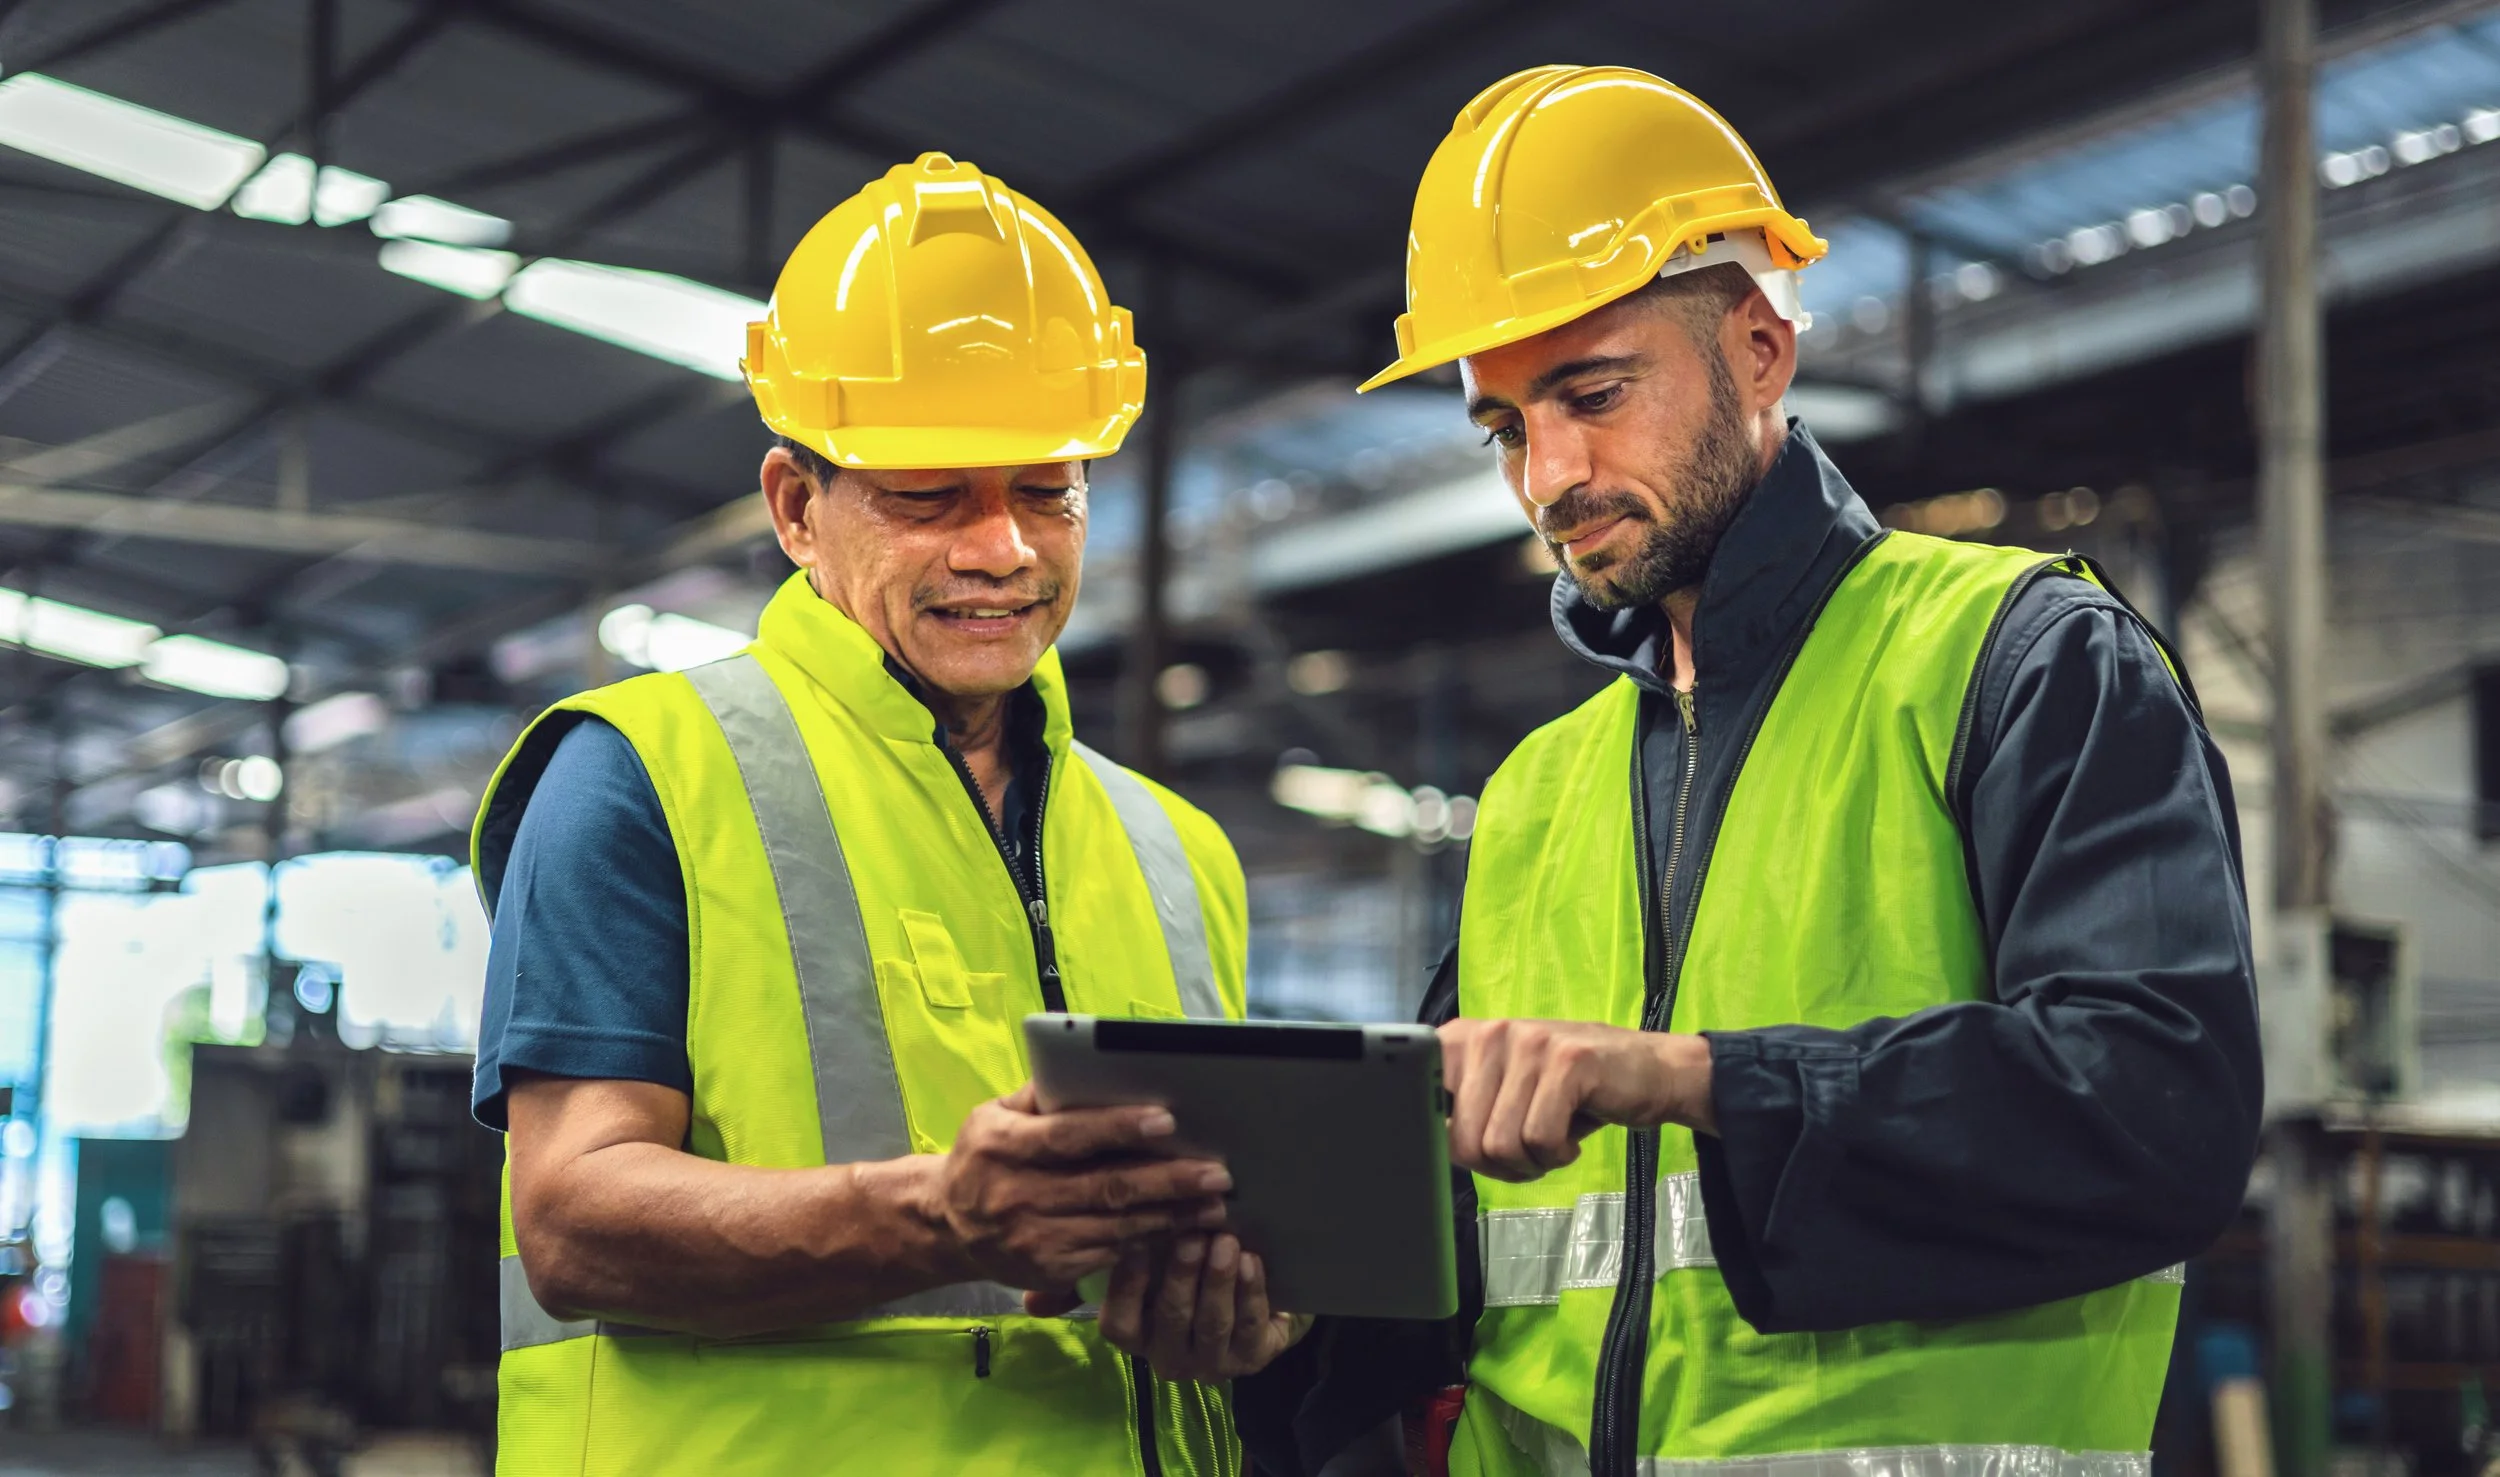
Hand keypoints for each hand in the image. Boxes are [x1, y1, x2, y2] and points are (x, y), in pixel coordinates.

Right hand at [931, 1084, 1230, 1291]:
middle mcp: (1017, 1195)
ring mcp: (1035, 1239)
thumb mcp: (994, 1115)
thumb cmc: (984, 1157)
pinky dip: (1153, 1242)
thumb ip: (1040, 1093)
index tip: (1166, 1119)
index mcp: (1003, 1146)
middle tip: (1216, 1173)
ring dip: (1172, 1216)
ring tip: (1216, 1203)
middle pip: (1104, 1187)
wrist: (947, 1224)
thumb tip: (1088, 1064)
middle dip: (1167, 1180)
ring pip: (1117, 1226)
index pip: (1068, 1135)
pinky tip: (1186, 1230)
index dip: (1118, 1128)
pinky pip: (1112, 1254)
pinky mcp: (1050, 1270)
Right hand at [1090, 1233, 1308, 1381]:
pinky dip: (1251, 1291)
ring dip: (1218, 1280)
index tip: (1137, 1240)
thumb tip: (1155, 1208)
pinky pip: (1250, 1325)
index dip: (1126, 1285)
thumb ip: (1156, 1249)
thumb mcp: (1166, 1266)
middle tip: (1192, 1238)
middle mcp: (1168, 1357)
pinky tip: (1251, 1261)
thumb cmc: (1194, 1278)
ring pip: (1213, 1323)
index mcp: (1137, 1336)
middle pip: (1172, 1317)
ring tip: (1226, 1242)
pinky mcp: (1250, 1360)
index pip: (1119, 1322)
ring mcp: (1210, 1364)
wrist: (1255, 1308)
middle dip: (1183, 1274)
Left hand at [1438, 1018, 1712, 1181]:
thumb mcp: (1508, 1093)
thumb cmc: (1572, 1092)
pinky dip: (1557, 1156)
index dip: (1439, 1138)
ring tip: (1551, 1144)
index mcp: (1465, 1038)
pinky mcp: (1569, 1062)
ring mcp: (1530, 1043)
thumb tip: (1425, 1148)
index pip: (1421, 1096)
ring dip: (1529, 1163)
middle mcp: (1491, 1032)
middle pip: (1463, 1138)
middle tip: (1527, 1154)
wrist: (1652, 1072)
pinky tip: (1572, 1140)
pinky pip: (1540, 1138)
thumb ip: (1466, 1111)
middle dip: (1496, 1165)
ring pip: (1501, 1143)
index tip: (1466, 1148)